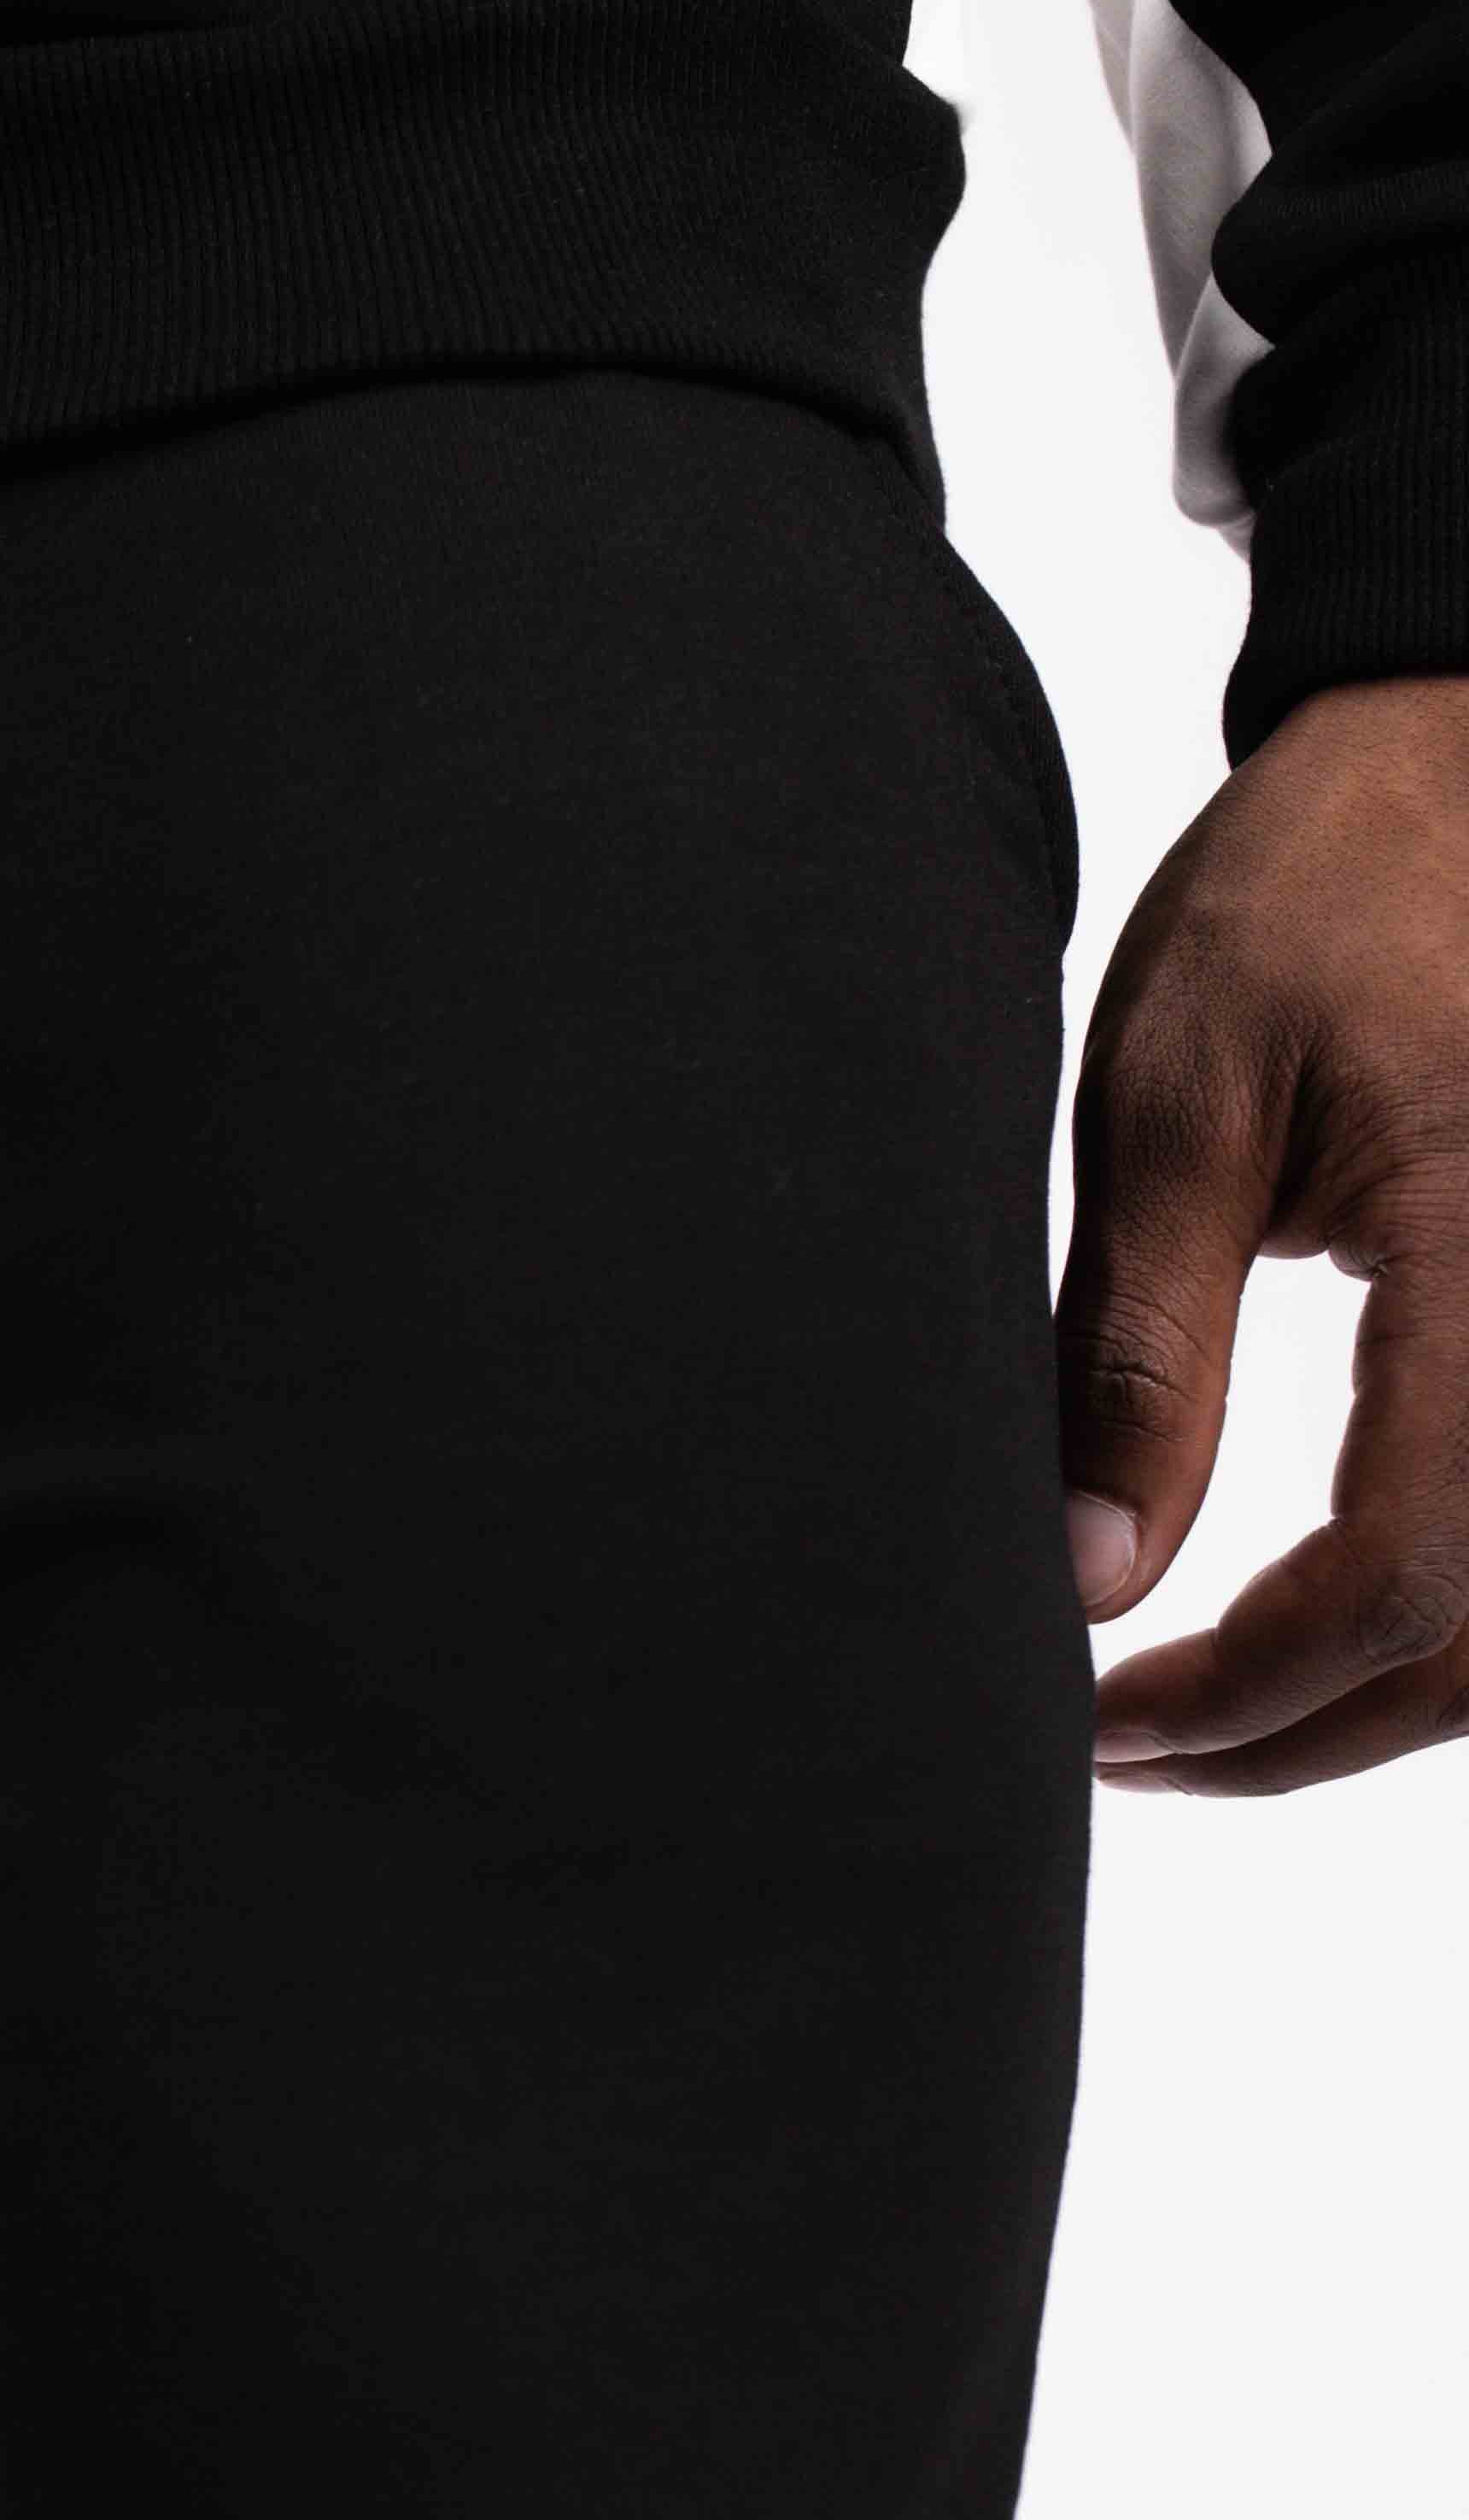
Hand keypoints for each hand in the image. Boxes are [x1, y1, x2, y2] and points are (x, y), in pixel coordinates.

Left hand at [1058, 672, 1468, 1792]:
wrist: (1445, 771)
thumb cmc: (1309, 907)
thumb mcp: (1171, 1112)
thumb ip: (1136, 1362)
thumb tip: (1087, 1586)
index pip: (1403, 1570)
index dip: (1251, 1692)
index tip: (1103, 1720)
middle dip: (1301, 1730)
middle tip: (1128, 1748)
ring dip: (1372, 1701)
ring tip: (1197, 1713)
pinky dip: (1432, 1621)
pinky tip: (1304, 1634)